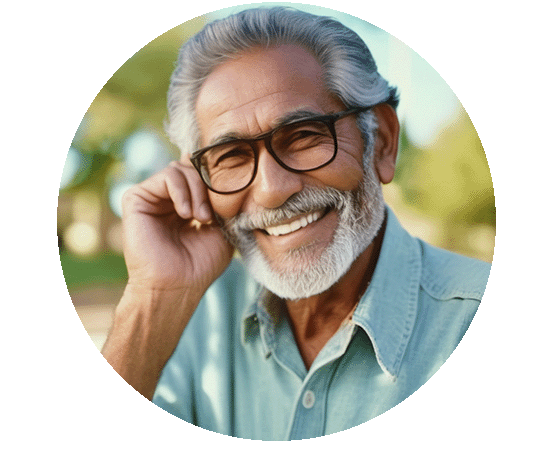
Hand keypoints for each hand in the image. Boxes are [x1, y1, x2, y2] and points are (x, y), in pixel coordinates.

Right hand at [103, 159, 233, 398]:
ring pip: (181, 169)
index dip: (216, 179)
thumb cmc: (201, 264)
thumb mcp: (223, 227)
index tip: (228, 199)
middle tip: (211, 216)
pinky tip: (186, 214)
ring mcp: (151, 198)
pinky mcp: (136, 198)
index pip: (201, 174)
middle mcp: (167, 198)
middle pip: (192, 167)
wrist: (177, 286)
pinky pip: (167, 176)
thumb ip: (223, 200)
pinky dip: (182, 191)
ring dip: (198, 191)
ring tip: (201, 217)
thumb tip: (229, 174)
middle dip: (208, 186)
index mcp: (186, 204)